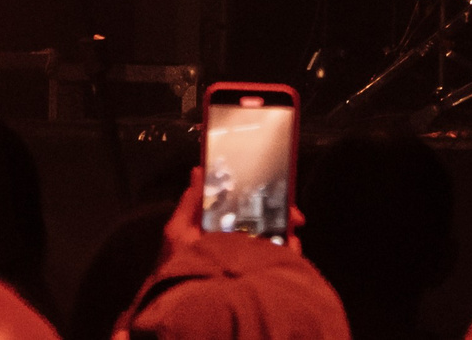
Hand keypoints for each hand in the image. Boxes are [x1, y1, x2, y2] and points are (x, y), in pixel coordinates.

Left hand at [156, 170, 304, 263]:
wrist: (187, 302)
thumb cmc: (178, 267)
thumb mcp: (178, 232)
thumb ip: (190, 203)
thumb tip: (198, 171)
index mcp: (218, 230)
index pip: (242, 208)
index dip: (256, 196)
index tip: (271, 186)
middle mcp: (236, 244)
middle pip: (264, 222)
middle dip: (280, 213)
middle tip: (292, 212)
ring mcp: (248, 261)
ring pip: (275, 240)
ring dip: (287, 230)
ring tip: (293, 224)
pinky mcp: (258, 276)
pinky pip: (280, 261)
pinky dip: (290, 251)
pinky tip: (293, 244)